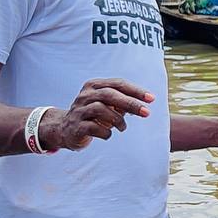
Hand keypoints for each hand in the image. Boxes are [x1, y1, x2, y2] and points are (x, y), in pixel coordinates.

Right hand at [38, 79, 154, 151]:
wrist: (65, 129)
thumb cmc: (94, 114)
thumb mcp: (108, 104)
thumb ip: (124, 102)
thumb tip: (146, 103)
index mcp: (94, 85)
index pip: (118, 84)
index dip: (136, 90)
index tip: (152, 99)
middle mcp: (85, 95)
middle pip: (110, 95)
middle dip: (131, 103)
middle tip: (147, 113)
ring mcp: (79, 110)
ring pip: (101, 109)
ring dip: (118, 120)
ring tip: (123, 127)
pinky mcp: (76, 126)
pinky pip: (94, 128)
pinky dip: (106, 132)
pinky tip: (109, 134)